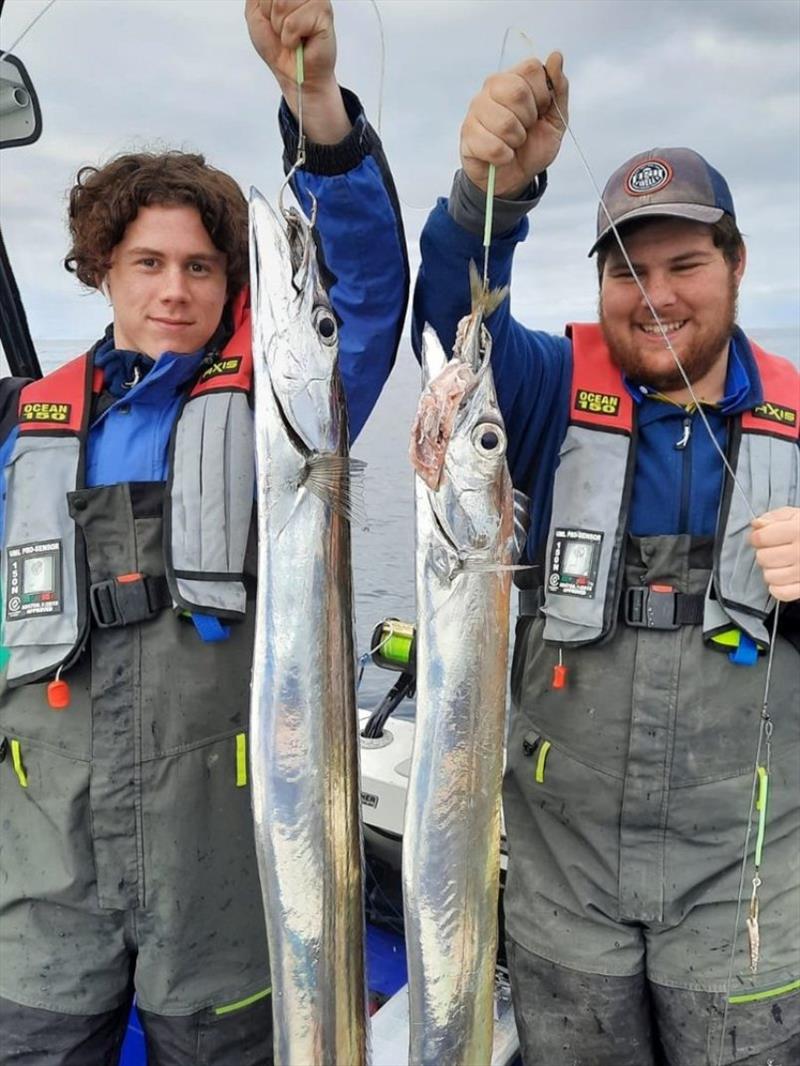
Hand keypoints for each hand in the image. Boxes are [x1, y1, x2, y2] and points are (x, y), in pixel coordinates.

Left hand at [245, 0, 349, 142]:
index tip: (273, 21)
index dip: (264, 8)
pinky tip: (300, 42)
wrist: (293, 75)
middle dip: (272, 18)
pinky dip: (290, 38)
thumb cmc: (277, 46)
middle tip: (284, 31)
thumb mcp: (255, 14)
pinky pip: (293, 23)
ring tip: (293, 36)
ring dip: (281, 29)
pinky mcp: (324, 13)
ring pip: (281, 4)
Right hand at [460, 52, 567, 197]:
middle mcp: (491, 88)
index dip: (543, 94)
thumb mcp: (555, 119)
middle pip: (517, 91)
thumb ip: (559, 89)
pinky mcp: (467, 135)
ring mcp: (476, 110)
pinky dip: (504, 156)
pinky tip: (502, 156)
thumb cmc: (533, 145)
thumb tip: (556, 57)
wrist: (516, 176)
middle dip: (529, 118)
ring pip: (505, 122)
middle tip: (525, 129)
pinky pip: (493, 146)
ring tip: (513, 143)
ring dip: (516, 140)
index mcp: (514, 79)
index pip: (531, 68)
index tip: (540, 110)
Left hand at [750, 506, 799, 601]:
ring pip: (769, 576)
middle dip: (764, 553)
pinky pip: (781, 593)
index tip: (761, 537)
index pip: (760, 538)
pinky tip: (783, 577)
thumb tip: (756, 524)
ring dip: (771, 570)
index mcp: (798, 530)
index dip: (757, 537)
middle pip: (763, 558)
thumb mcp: (797, 515)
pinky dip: (777, 587)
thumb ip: (775, 517)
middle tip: (774, 550)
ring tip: (781, 563)